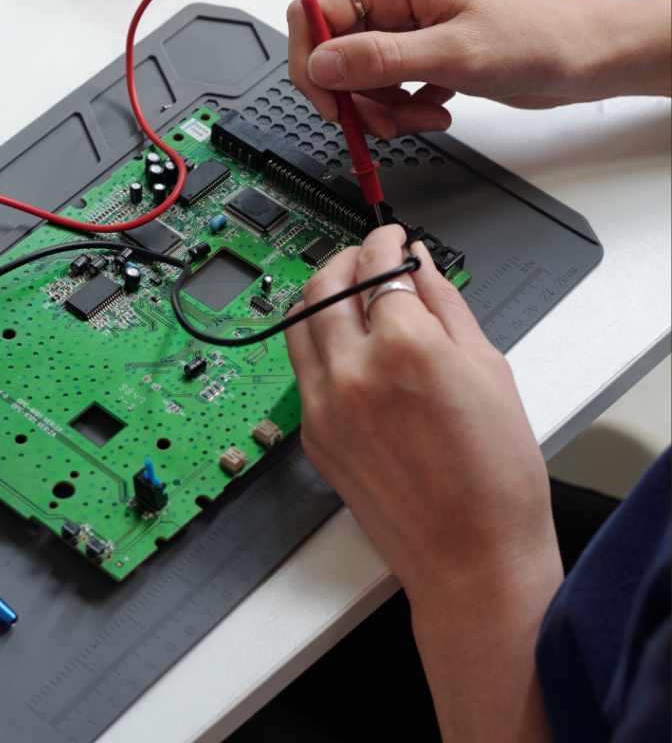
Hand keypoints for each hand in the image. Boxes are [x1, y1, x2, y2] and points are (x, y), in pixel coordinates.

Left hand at [285, 225, 563, 740]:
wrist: (470, 557)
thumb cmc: (495, 477)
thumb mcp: (489, 369)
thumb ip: (446, 304)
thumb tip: (420, 263)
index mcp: (405, 347)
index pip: (377, 264)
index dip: (386, 240)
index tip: (393, 236)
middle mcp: (353, 371)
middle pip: (326, 283)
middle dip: (346, 258)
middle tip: (368, 258)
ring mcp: (323, 404)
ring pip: (299, 320)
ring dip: (321, 292)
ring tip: (349, 291)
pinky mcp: (311, 433)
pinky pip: (300, 366)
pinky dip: (316, 339)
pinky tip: (343, 342)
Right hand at [286, 0, 671, 140]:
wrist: (579, 56)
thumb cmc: (534, 39)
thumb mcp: (453, 55)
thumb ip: (379, 59)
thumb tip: (321, 64)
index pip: (314, 12)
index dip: (314, 62)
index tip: (332, 101)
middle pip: (331, 49)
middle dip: (353, 94)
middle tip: (382, 121)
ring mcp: (400, 17)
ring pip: (352, 72)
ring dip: (380, 106)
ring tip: (419, 117)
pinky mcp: (412, 43)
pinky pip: (377, 81)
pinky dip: (396, 106)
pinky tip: (430, 109)